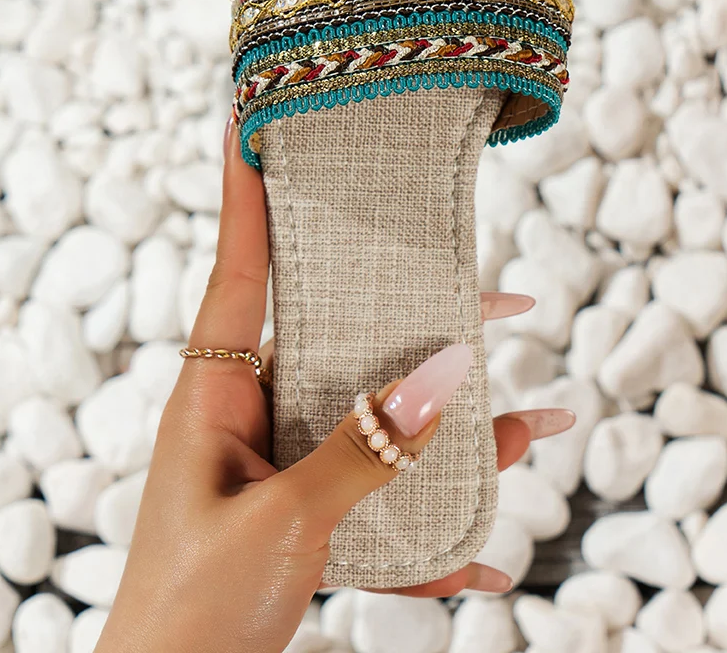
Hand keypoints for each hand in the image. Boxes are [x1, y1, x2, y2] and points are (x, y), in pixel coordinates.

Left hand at [97, 121, 574, 652]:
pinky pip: (388, 510)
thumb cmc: (190, 614)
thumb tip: (444, 372)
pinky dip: (437, 531)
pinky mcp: (311, 524)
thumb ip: (362, 448)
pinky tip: (487, 559)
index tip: (256, 122)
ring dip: (460, 432)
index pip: (242, 270)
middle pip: (346, 339)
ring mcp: (286, 471)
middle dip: (424, 317)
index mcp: (217, 397)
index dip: (250, 194)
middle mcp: (255, 419)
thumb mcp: (280, 519)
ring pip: (385, 424)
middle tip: (498, 291)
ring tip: (536, 423)